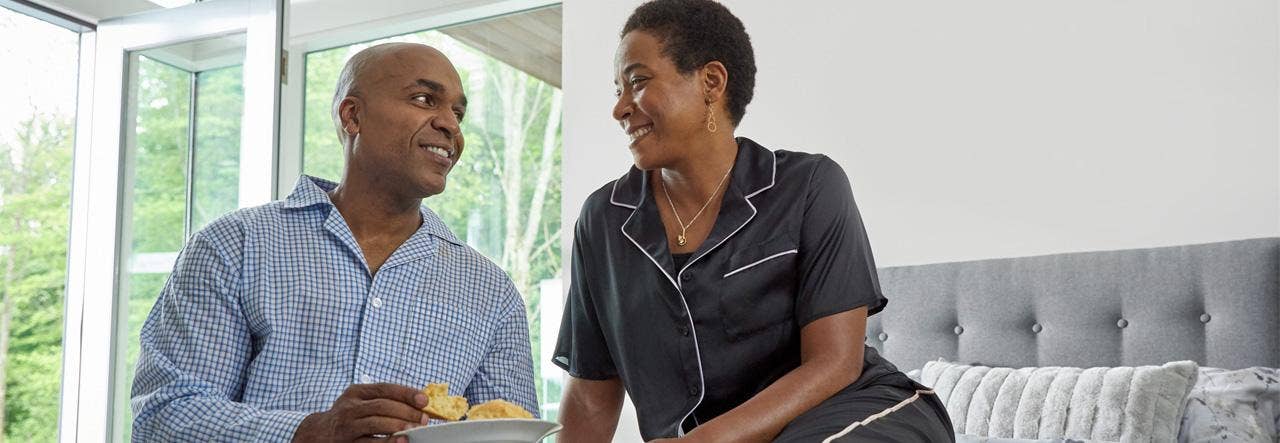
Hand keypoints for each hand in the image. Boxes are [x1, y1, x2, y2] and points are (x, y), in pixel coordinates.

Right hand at [292, 383, 429, 442]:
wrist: (318, 434)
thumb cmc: (349, 416)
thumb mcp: (360, 402)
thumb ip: (383, 400)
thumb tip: (418, 403)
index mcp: (356, 392)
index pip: (384, 389)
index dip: (406, 393)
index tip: (424, 400)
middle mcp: (350, 407)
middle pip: (382, 406)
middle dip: (406, 411)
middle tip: (424, 419)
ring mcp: (347, 426)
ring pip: (375, 423)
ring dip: (398, 425)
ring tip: (415, 428)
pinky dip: (387, 442)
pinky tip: (401, 440)